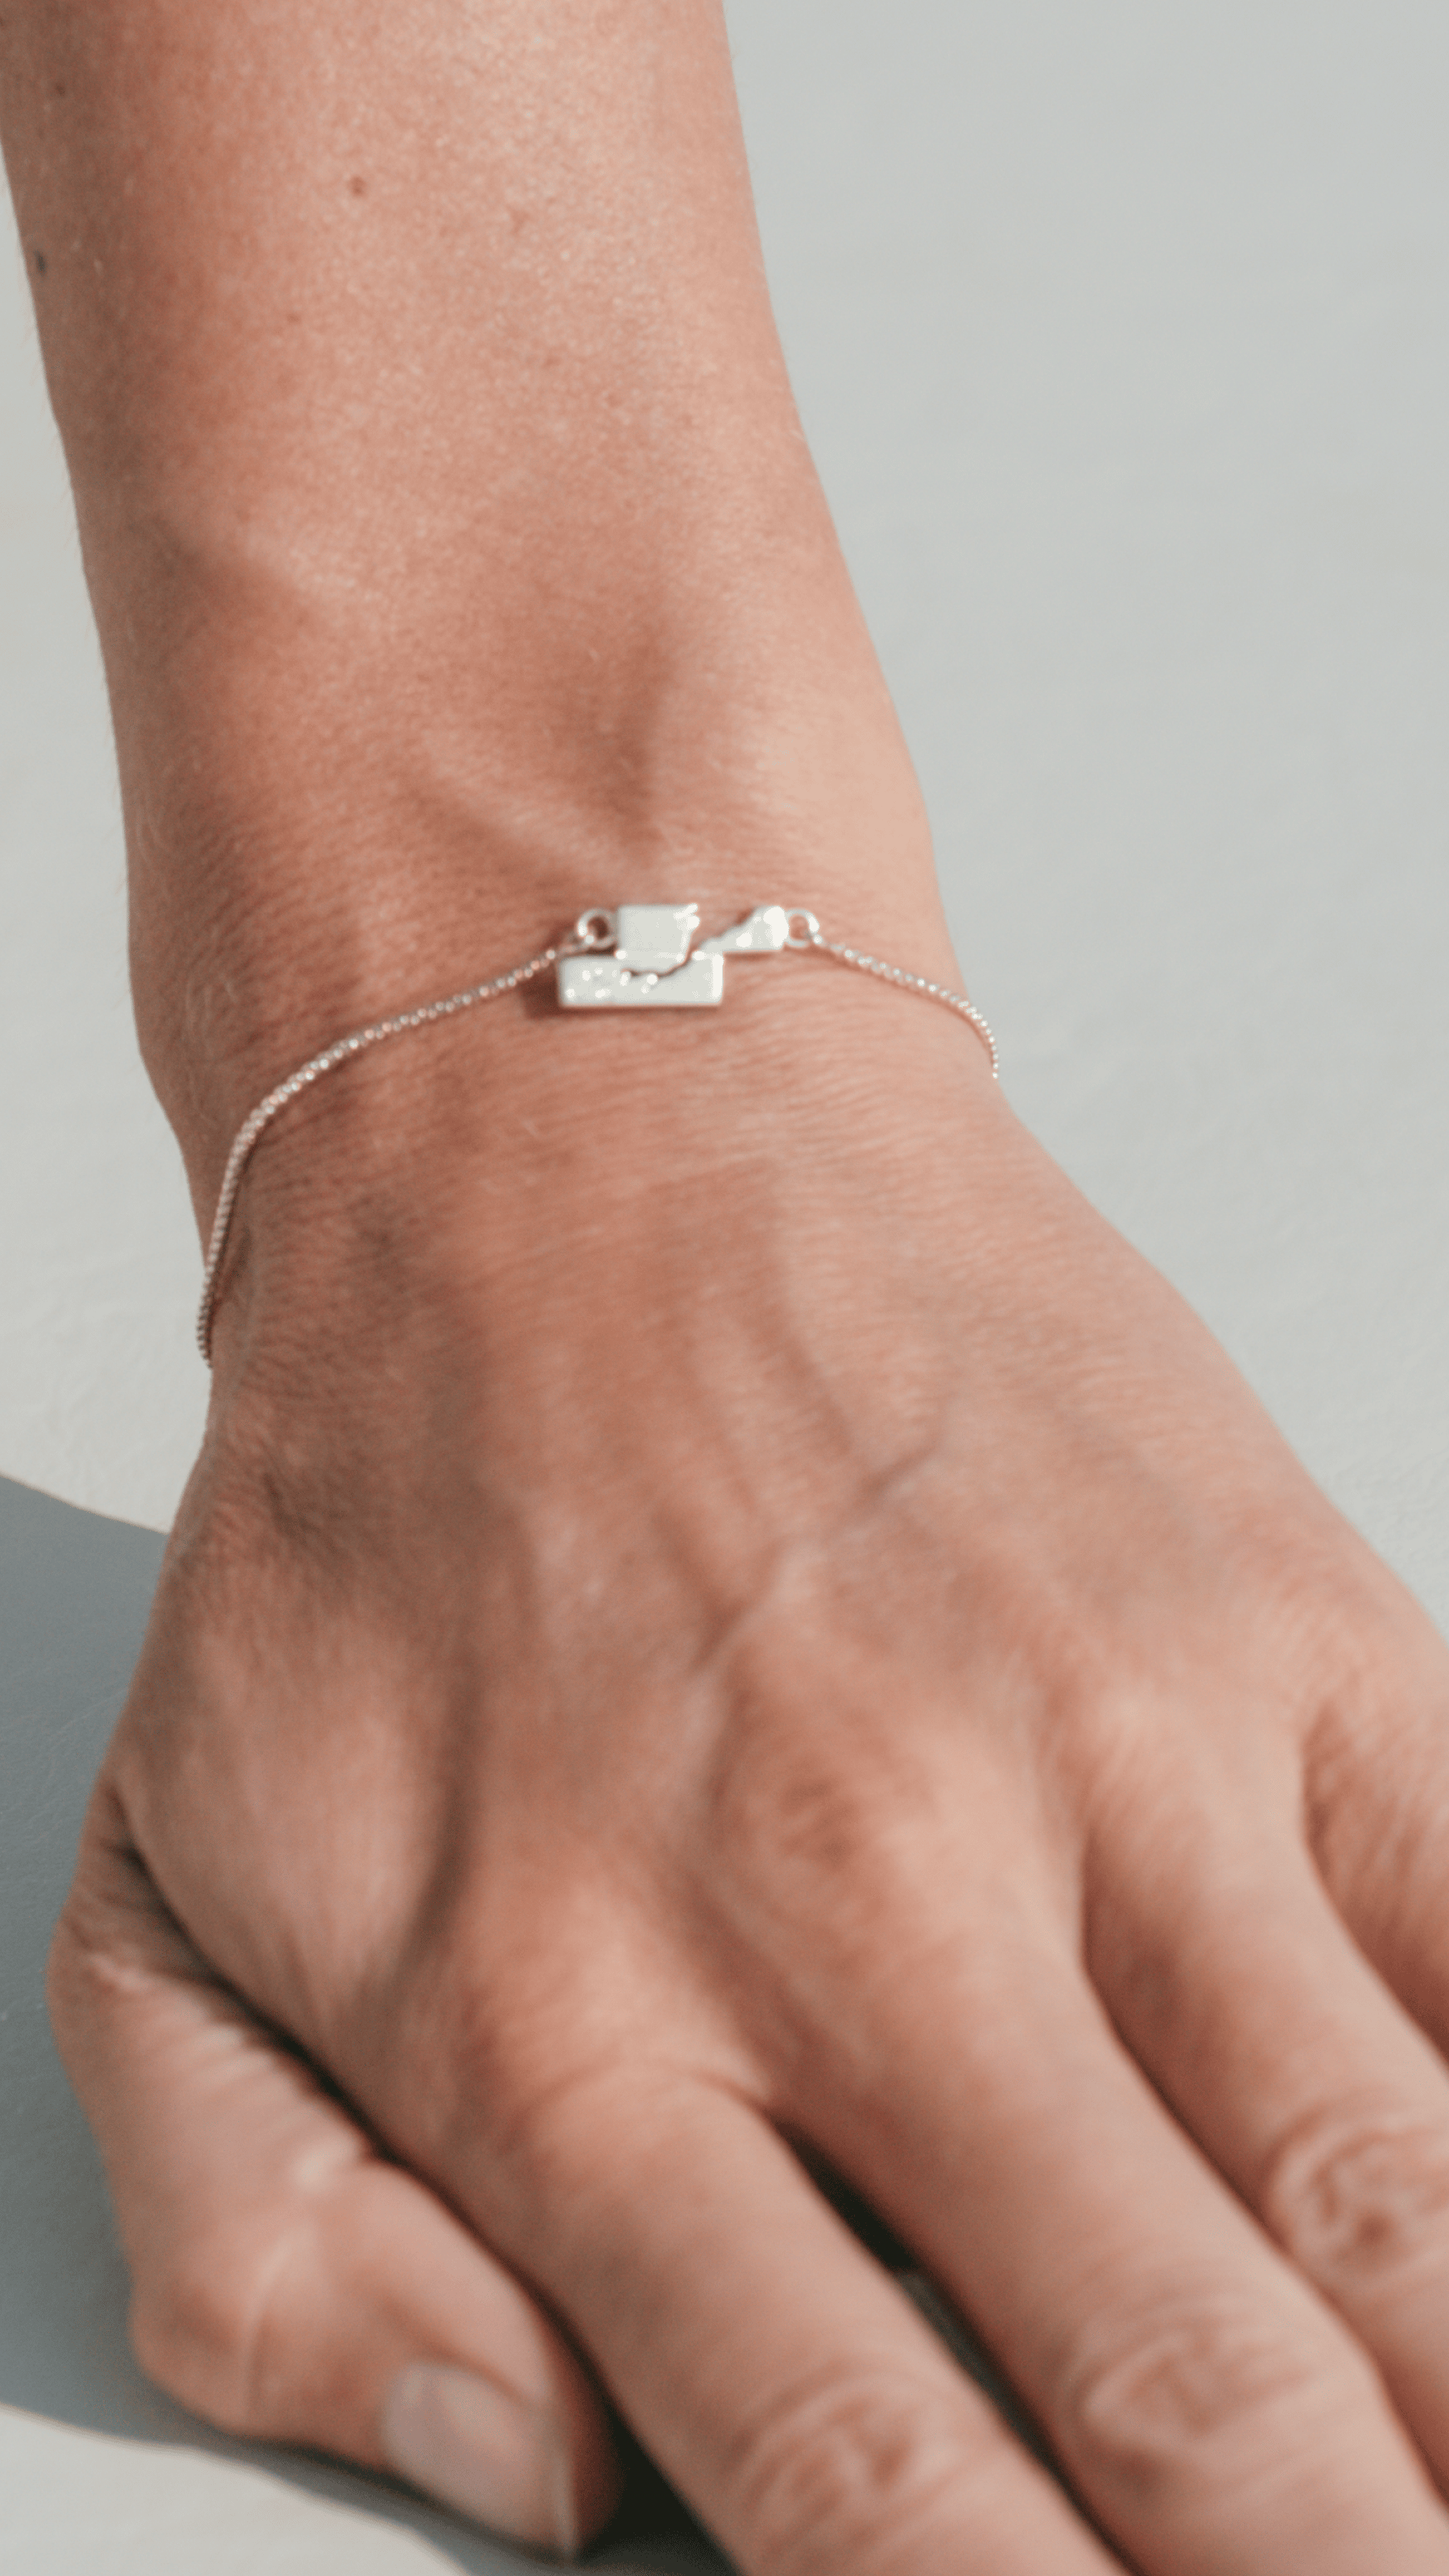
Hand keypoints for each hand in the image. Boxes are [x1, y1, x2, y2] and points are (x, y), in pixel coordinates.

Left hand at [47, 964, 1448, 2572]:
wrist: (576, 1125)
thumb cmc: (395, 1511)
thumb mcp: (168, 1891)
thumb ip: (268, 2254)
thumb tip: (531, 2486)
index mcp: (572, 2014)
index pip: (863, 2475)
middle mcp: (867, 1894)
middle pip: (1190, 2385)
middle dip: (1316, 2575)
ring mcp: (1112, 1741)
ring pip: (1398, 2188)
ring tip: (1442, 2484)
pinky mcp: (1284, 1616)